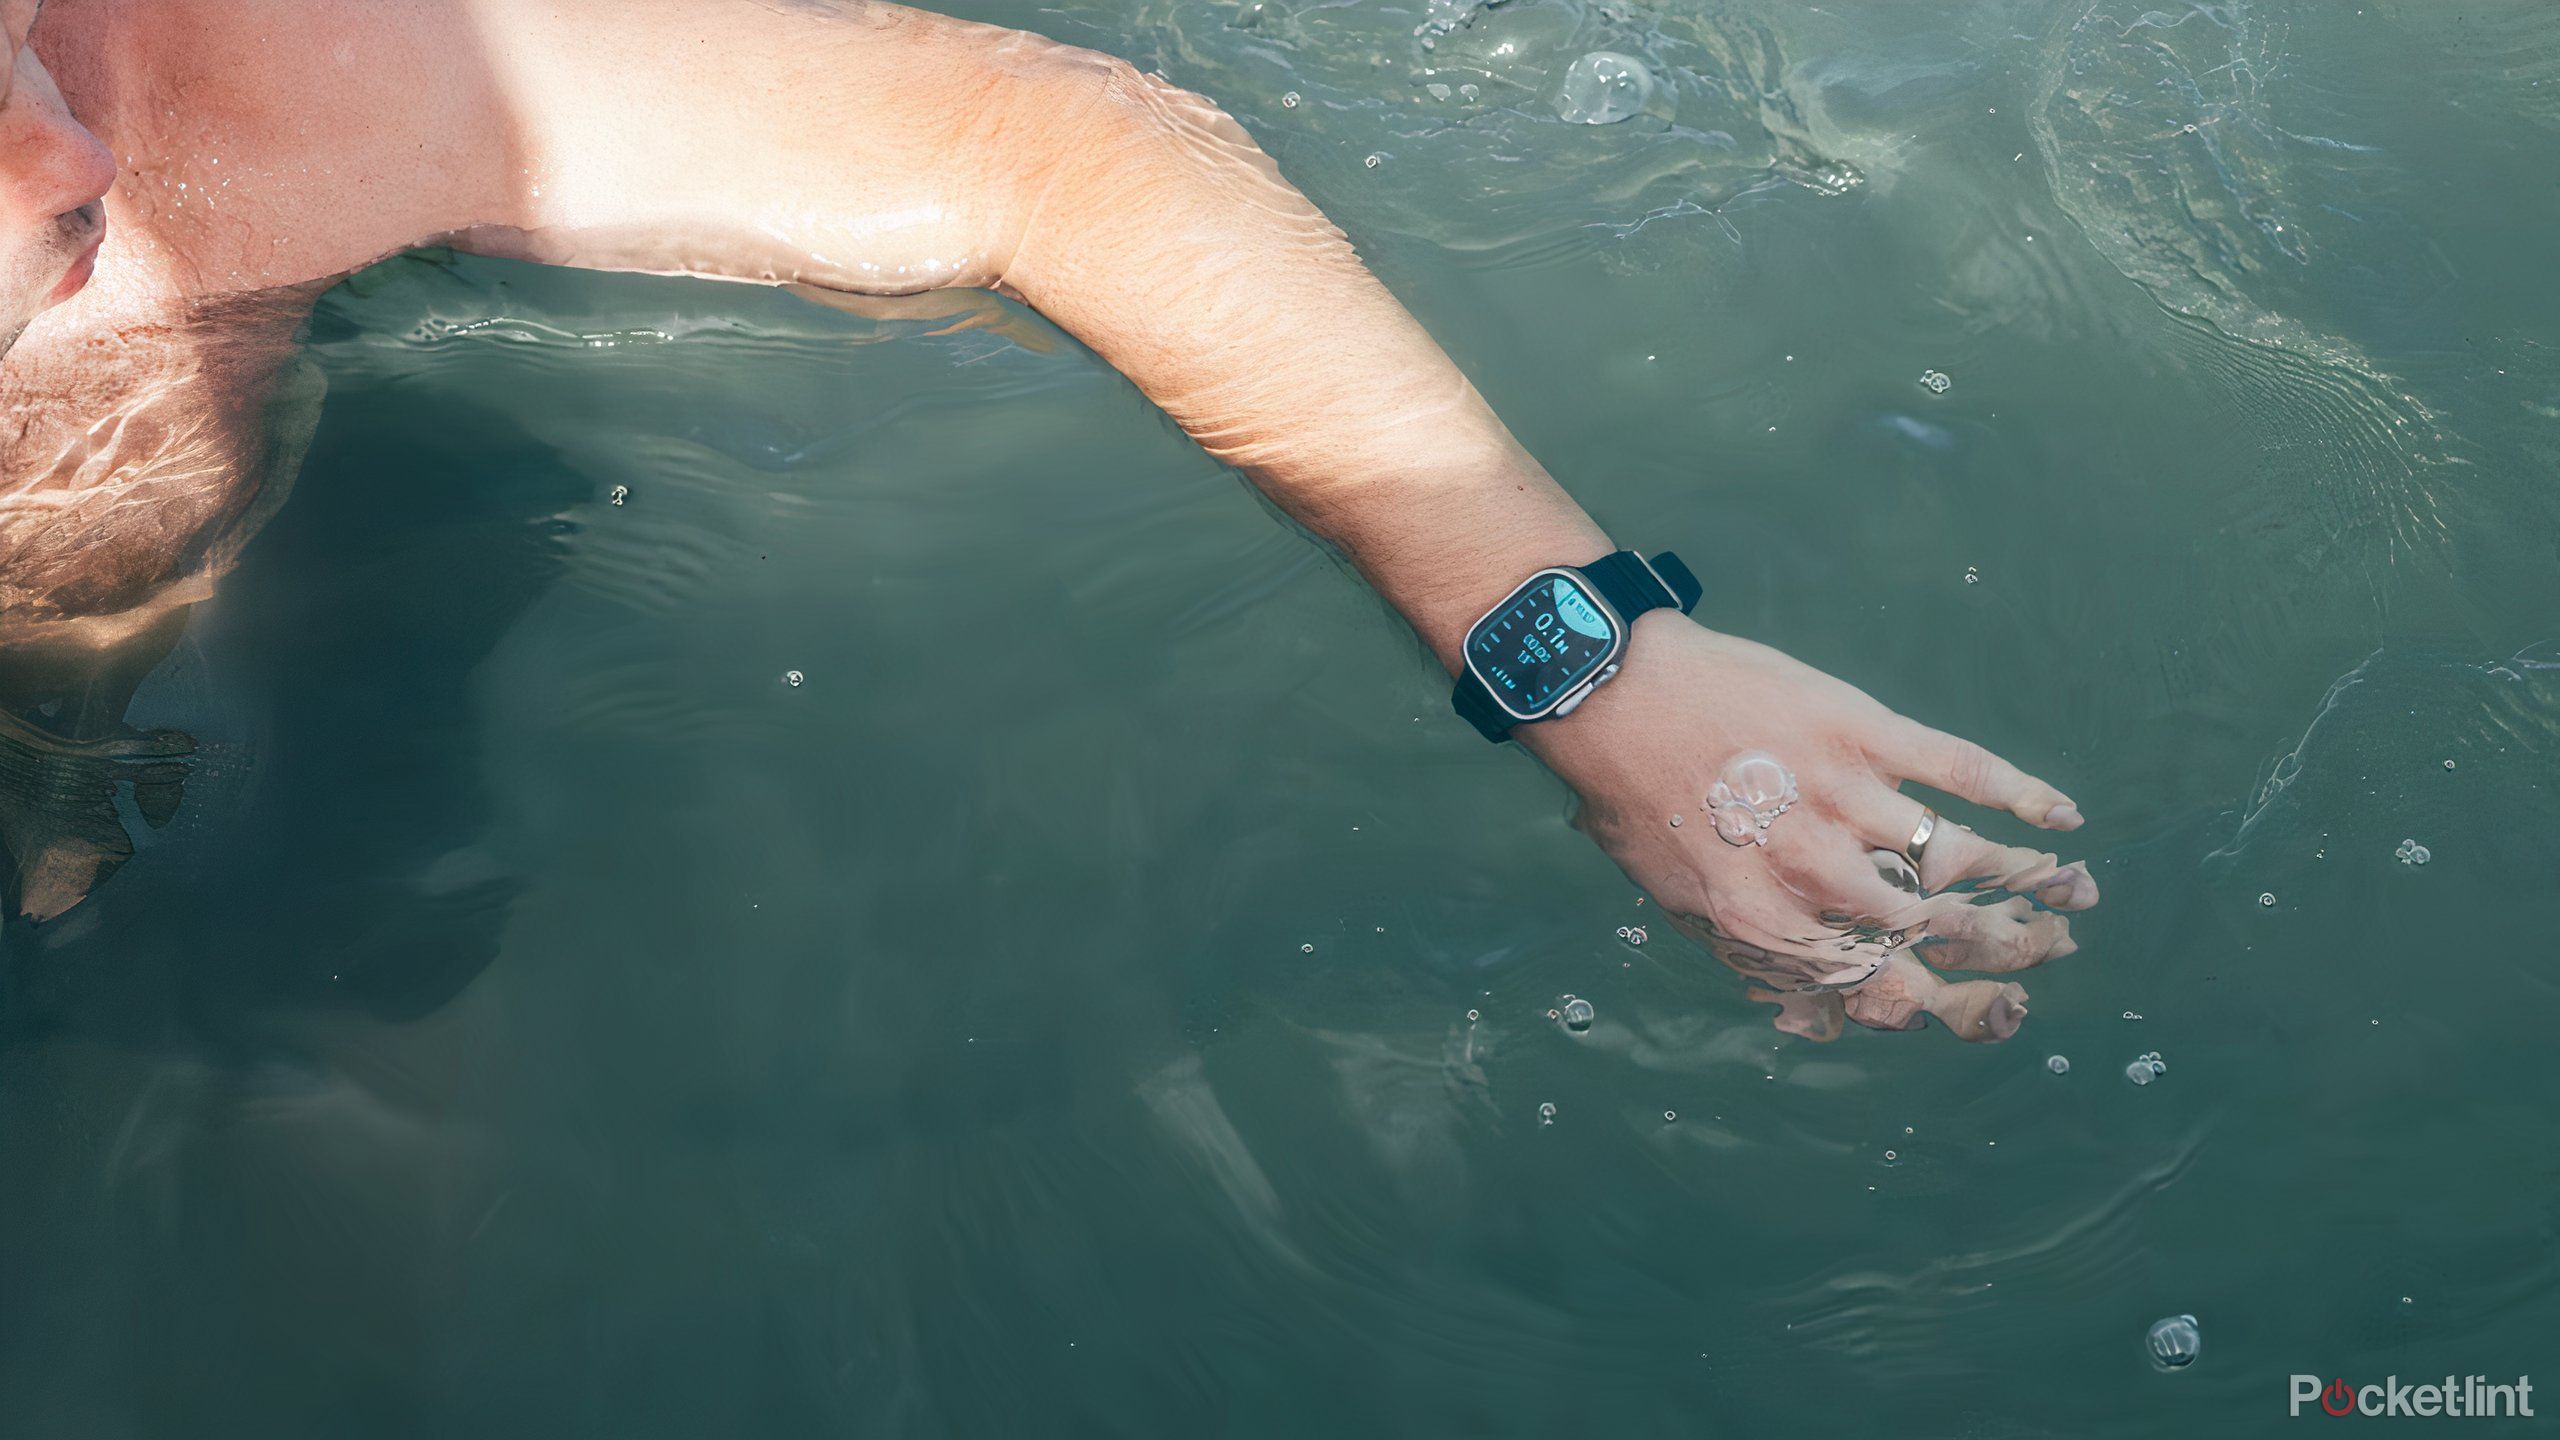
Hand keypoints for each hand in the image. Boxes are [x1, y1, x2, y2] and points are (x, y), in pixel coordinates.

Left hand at [1519, 616, 2096, 1041]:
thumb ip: (1756, 955)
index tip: (1997, 1011)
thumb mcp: (1680, 903)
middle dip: (2008, 951)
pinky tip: (2061, 815)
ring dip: (2032, 882)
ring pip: (1962, 856)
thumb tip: (1820, 1013)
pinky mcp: (1862, 731)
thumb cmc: (1636, 803)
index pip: (1881, 987)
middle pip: (1936, 930)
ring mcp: (1843, 799)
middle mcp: (1814, 873)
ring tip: (2076, 898)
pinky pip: (1960, 768)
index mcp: (1769, 926)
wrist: (1614, 696)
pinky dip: (2020, 794)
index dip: (1951, 1007)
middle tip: (2052, 954)